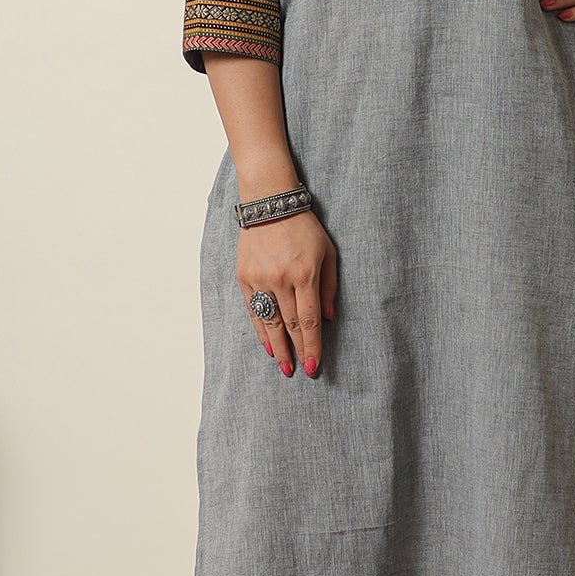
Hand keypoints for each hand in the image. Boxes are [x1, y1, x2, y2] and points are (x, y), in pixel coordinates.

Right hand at [238, 210, 336, 379]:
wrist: (269, 204)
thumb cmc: (304, 227)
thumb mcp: (328, 252)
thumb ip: (329, 286)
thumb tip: (329, 319)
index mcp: (305, 274)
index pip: (309, 321)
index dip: (312, 346)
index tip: (314, 366)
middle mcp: (281, 280)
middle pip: (291, 325)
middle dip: (297, 351)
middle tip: (301, 371)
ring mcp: (260, 280)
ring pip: (271, 322)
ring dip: (278, 347)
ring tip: (284, 367)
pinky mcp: (245, 277)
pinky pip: (254, 310)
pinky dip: (261, 330)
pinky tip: (268, 346)